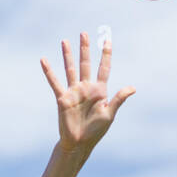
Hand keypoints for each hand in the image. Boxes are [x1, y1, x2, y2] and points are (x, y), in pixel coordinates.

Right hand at [40, 32, 134, 153]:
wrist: (79, 143)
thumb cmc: (96, 131)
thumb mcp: (110, 114)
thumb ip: (119, 99)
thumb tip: (133, 88)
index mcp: (100, 91)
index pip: (104, 68)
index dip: (105, 54)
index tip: (107, 40)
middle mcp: (86, 88)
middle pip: (86, 64)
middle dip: (85, 49)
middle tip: (84, 33)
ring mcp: (74, 92)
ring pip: (71, 69)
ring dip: (68, 55)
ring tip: (65, 41)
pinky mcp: (62, 98)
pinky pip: (55, 82)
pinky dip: (49, 72)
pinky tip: (44, 60)